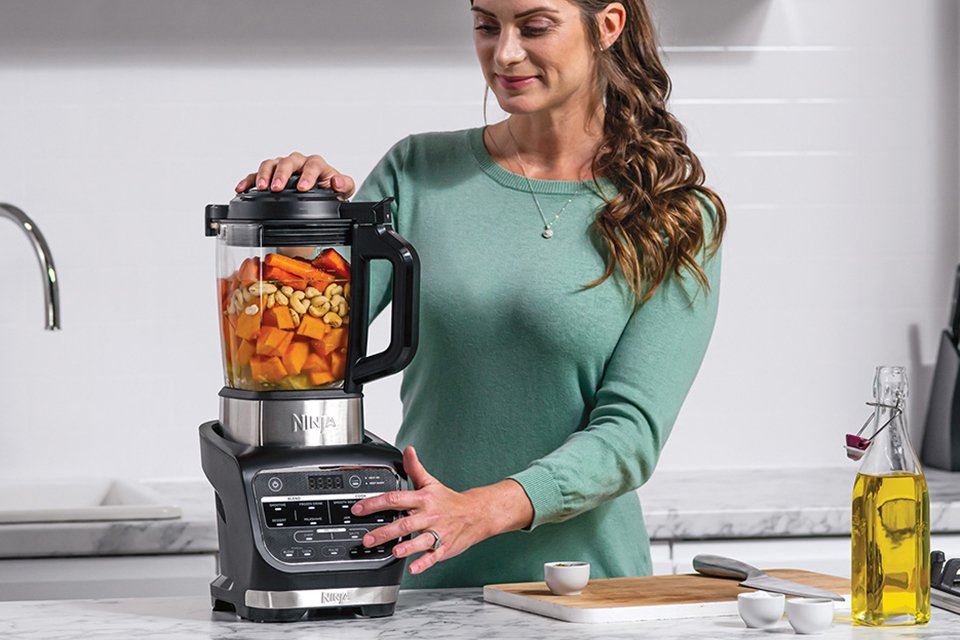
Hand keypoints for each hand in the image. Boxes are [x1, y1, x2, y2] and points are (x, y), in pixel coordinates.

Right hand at [235, 152, 355, 196]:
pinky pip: (256, 175)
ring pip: (271, 164)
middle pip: (288, 162)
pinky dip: (248, 180)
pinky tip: (241, 188)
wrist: (321, 197)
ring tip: (261, 188)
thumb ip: (344, 185)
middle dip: (282, 174)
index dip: (307, 174)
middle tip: (277, 187)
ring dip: (264, 174)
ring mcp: (282, 168)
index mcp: (316, 164)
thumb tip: (337, 182)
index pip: (312, 164)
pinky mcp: (270, 176)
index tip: (303, 187)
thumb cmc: (331, 190)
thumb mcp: (344, 190)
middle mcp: (298, 163)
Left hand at [351, 447, 533, 574]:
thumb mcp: (431, 483)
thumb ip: (415, 468)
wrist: (477, 514)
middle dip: (385, 531)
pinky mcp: (445, 547)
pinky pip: (434, 556)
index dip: (376, 503)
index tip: (359, 508)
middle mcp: (429, 516)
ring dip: (406, 547)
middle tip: (368, 538)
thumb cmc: (450, 501)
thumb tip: (407, 450)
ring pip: (420, 540)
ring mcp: (438, 532)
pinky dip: (424, 563)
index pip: (396, 499)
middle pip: (405, 523)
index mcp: (423, 499)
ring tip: (394, 551)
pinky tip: (413, 568)